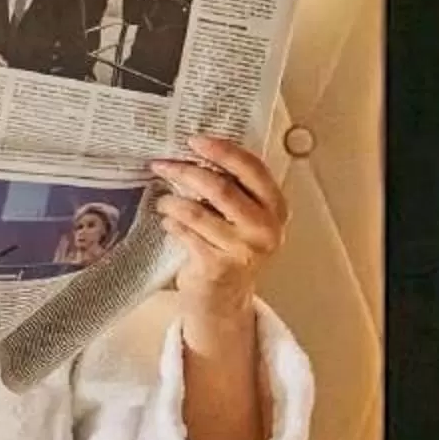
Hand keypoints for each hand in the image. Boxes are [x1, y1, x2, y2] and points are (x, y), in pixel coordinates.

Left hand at [153, 134, 288, 322]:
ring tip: (163, 200)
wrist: (225, 298)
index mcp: (276, 207)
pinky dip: (172, 224)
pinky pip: (186, 235)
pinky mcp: (217, 266)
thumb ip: (234, 188)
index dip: (222, 151)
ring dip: (173, 201)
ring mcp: (242, 249)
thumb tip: (198, 153)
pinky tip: (168, 223)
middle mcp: (265, 228)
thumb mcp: (245, 217)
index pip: (252, 168)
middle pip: (221, 187)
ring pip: (198, 211)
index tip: (194, 141)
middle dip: (187, 171)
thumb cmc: (231, 249)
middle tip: (162, 164)